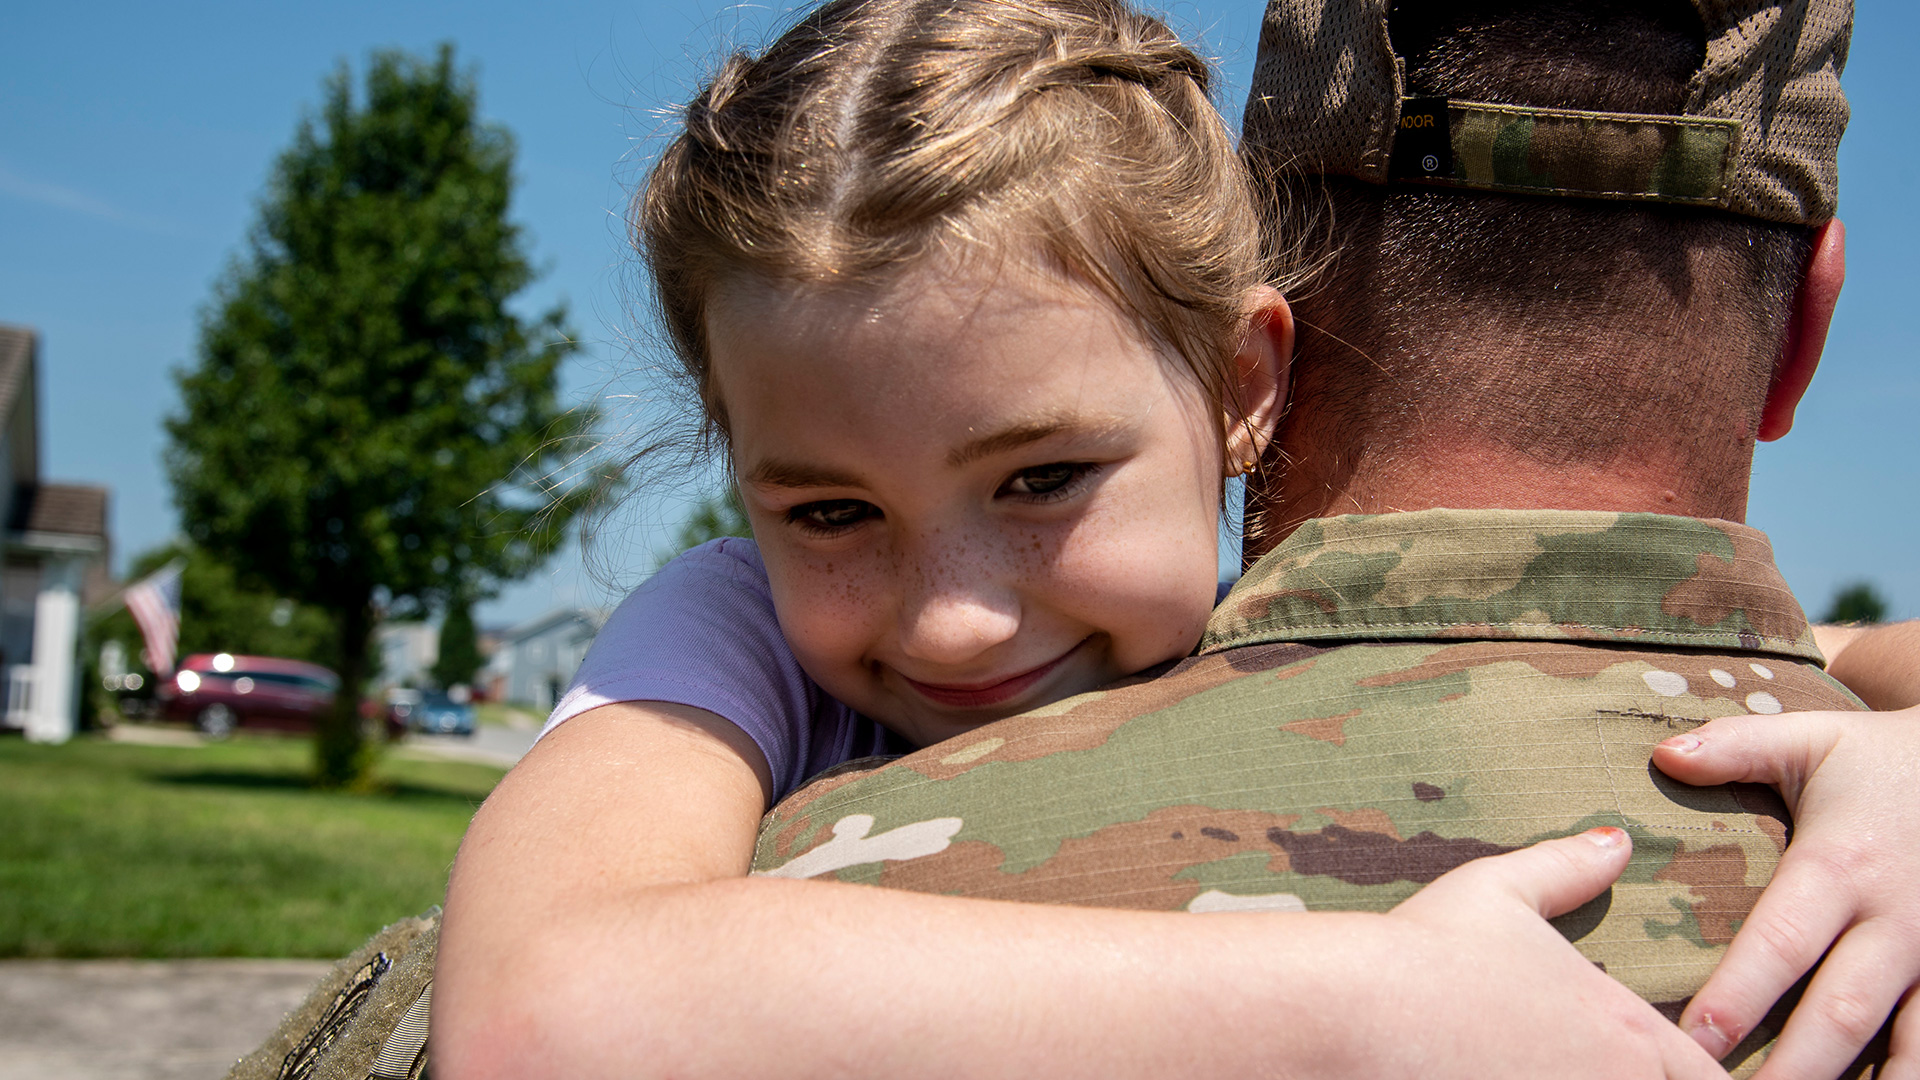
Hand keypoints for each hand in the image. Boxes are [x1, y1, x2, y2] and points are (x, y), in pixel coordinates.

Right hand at [1379, 827, 1731, 1078]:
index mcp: (1628, 1031)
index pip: (1709, 1078)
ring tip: (1538, 1072)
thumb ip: (1569, 867)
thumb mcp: (1500, 890)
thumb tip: (1618, 840)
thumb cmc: (1429, 949)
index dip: (1692, 1075)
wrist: (1357, 1012)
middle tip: (1586, 1067)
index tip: (1659, 1068)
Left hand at [1653, 707, 1919, 1076]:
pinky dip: (1912, 1072)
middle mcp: (1893, 921)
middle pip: (1840, 1013)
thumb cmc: (1880, 761)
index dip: (1737, 997)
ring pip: (1907, 1043)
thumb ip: (1736, 747)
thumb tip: (1660, 755)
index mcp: (1840, 867)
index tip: (1691, 1039)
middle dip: (1792, 1068)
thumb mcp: (1813, 741)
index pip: (1781, 943)